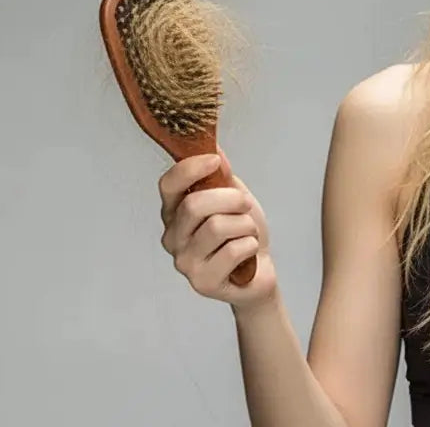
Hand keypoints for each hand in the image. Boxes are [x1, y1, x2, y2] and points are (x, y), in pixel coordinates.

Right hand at [158, 148, 276, 309]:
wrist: (260, 271)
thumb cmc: (242, 233)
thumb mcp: (234, 197)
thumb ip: (221, 175)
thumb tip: (212, 148)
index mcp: (174, 213)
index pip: (168, 185)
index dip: (190, 169)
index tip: (214, 161)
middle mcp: (172, 238)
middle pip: (195, 205)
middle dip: (231, 199)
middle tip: (245, 205)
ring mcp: (184, 262)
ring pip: (217, 227)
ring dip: (244, 225)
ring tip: (247, 233)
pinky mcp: (202, 282)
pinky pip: (233, 250)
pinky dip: (251, 245)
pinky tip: (249, 254)